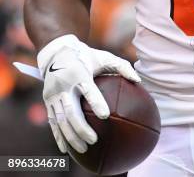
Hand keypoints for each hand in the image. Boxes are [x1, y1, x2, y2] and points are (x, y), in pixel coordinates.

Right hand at [37, 34, 140, 153]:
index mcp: (79, 73)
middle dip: (81, 128)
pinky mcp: (48, 101)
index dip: (96, 102)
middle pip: (71, 111)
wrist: (58, 52)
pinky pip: (53, 121)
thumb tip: (138, 80)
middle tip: (94, 140)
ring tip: (84, 149)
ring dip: (71, 136)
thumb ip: (122, 67)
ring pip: (61, 120)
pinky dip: (58, 136)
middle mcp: (64, 85)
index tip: (105, 115)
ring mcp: (53, 94)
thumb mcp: (104, 57)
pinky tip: (66, 149)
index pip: (88, 90)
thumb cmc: (87, 56)